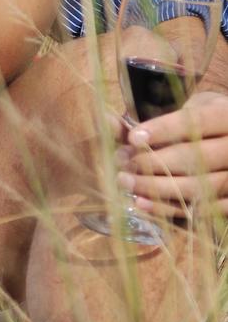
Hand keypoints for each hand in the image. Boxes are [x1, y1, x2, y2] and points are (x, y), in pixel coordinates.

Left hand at [116, 88, 227, 219]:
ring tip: (126, 183)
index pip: (197, 122)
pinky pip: (201, 210)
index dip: (164, 130)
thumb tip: (106, 121)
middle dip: (155, 162)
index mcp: (226, 115)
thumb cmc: (203, 124)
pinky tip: (142, 203)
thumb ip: (149, 119)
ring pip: (198, 187)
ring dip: (157, 188)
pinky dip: (169, 209)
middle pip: (196, 158)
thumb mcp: (185, 111)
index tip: (133, 138)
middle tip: (123, 164)